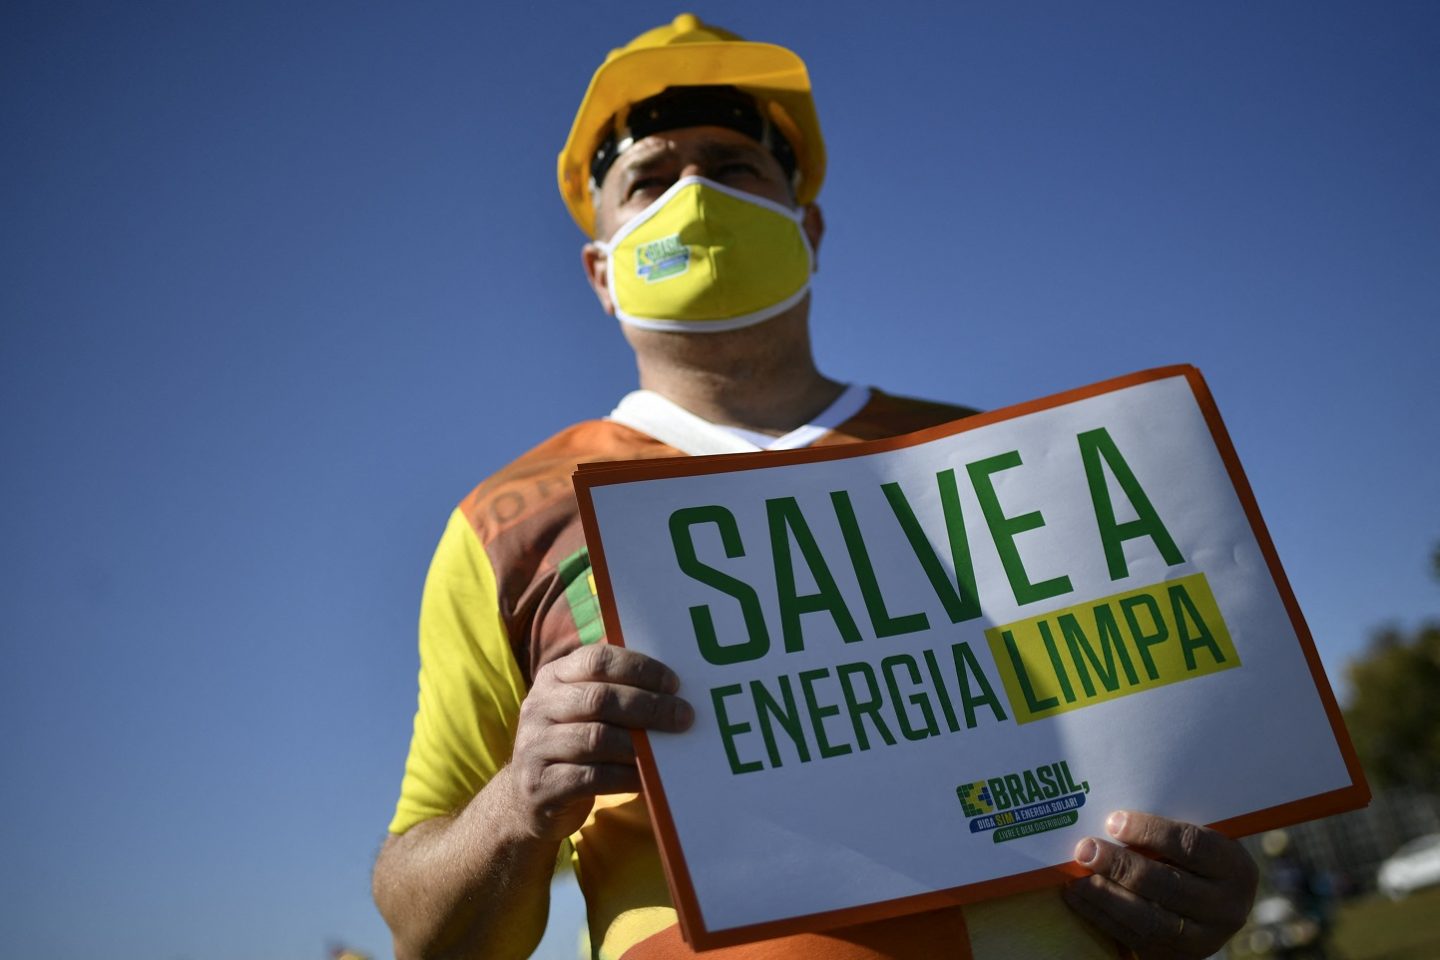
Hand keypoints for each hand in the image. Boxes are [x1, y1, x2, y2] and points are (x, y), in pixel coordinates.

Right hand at [507, 644, 693, 842]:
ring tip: (670, 749)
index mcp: (553, 677)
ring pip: (596, 738)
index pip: (597, 660)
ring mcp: (535, 746)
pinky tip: (649, 777)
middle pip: (599, 698)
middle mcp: (538, 706)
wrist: (530, 798)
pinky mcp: (541, 785)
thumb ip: (615, 693)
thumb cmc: (572, 745)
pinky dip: (627, 776)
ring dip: (640, 744)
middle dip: (649, 706)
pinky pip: (592, 778)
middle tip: (683, 716)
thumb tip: (673, 691)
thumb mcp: (582, 711)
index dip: (639, 669)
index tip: (673, 684)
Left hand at [1062, 810, 1257, 958]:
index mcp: (1235, 868)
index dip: (1150, 832)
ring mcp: (1203, 938)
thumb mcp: (1196, 839)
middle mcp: (1226, 907)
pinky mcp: (1176, 956)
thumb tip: (1110, 818)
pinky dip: (1101, 915)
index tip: (1113, 821)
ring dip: (1105, 895)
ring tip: (1076, 876)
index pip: (1191, 845)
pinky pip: (1134, 938)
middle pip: (1167, 884)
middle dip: (1120, 866)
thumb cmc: (1196, 860)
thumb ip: (1165, 831)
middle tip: (1085, 849)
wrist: (1213, 908)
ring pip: (1149, 918)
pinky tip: (1078, 896)